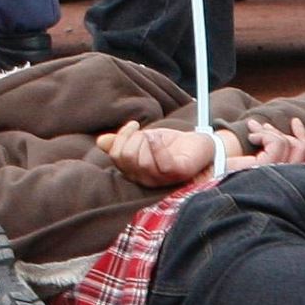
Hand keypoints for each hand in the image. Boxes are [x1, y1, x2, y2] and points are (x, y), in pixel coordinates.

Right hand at [102, 120, 217, 186]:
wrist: (202, 146)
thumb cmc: (173, 145)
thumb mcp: (145, 140)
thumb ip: (124, 142)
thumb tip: (101, 142)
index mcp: (136, 172)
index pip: (117, 157)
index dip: (120, 138)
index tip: (133, 125)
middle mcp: (146, 179)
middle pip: (126, 158)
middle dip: (133, 137)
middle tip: (146, 132)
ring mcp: (162, 179)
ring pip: (141, 161)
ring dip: (145, 140)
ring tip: (155, 135)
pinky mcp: (178, 174)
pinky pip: (161, 165)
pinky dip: (156, 146)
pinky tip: (157, 137)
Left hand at [226, 118, 304, 171]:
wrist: (212, 181)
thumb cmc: (226, 172)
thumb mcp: (248, 158)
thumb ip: (265, 149)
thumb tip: (266, 127)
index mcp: (282, 178)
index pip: (304, 156)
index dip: (302, 136)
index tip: (295, 121)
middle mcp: (284, 178)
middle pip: (301, 149)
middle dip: (280, 132)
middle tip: (258, 126)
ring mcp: (276, 174)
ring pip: (288, 144)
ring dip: (269, 132)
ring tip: (253, 132)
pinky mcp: (265, 169)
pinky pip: (277, 143)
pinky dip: (265, 135)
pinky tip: (251, 137)